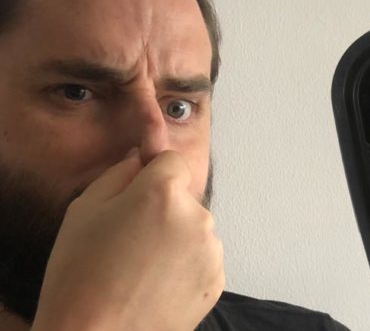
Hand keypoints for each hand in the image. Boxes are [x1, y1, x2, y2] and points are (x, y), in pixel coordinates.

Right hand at [31, 149, 223, 330]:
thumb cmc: (80, 274)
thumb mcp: (84, 209)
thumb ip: (119, 172)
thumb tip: (140, 157)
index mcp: (163, 192)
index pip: (172, 161)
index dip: (153, 173)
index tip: (139, 193)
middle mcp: (197, 216)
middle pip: (183, 196)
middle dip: (163, 207)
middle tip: (131, 238)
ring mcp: (212, 251)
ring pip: (194, 227)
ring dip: (176, 236)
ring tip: (142, 266)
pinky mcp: (217, 280)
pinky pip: (202, 256)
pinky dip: (185, 264)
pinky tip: (157, 283)